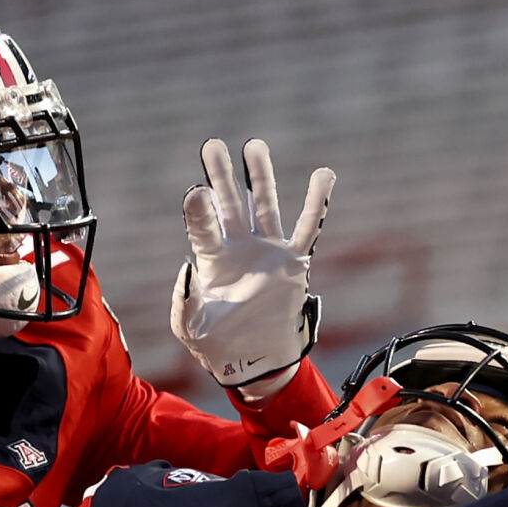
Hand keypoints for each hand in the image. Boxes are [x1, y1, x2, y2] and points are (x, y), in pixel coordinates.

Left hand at [170, 138, 334, 392]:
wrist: (253, 360)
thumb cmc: (216, 343)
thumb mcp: (189, 328)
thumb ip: (183, 301)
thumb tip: (188, 269)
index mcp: (211, 261)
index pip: (203, 228)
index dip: (199, 211)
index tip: (196, 191)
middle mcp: (238, 248)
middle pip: (229, 205)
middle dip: (221, 176)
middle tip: (212, 147)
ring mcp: (266, 251)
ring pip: (264, 206)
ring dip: (260, 177)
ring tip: (254, 146)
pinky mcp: (293, 261)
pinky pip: (308, 228)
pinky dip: (316, 203)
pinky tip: (324, 175)